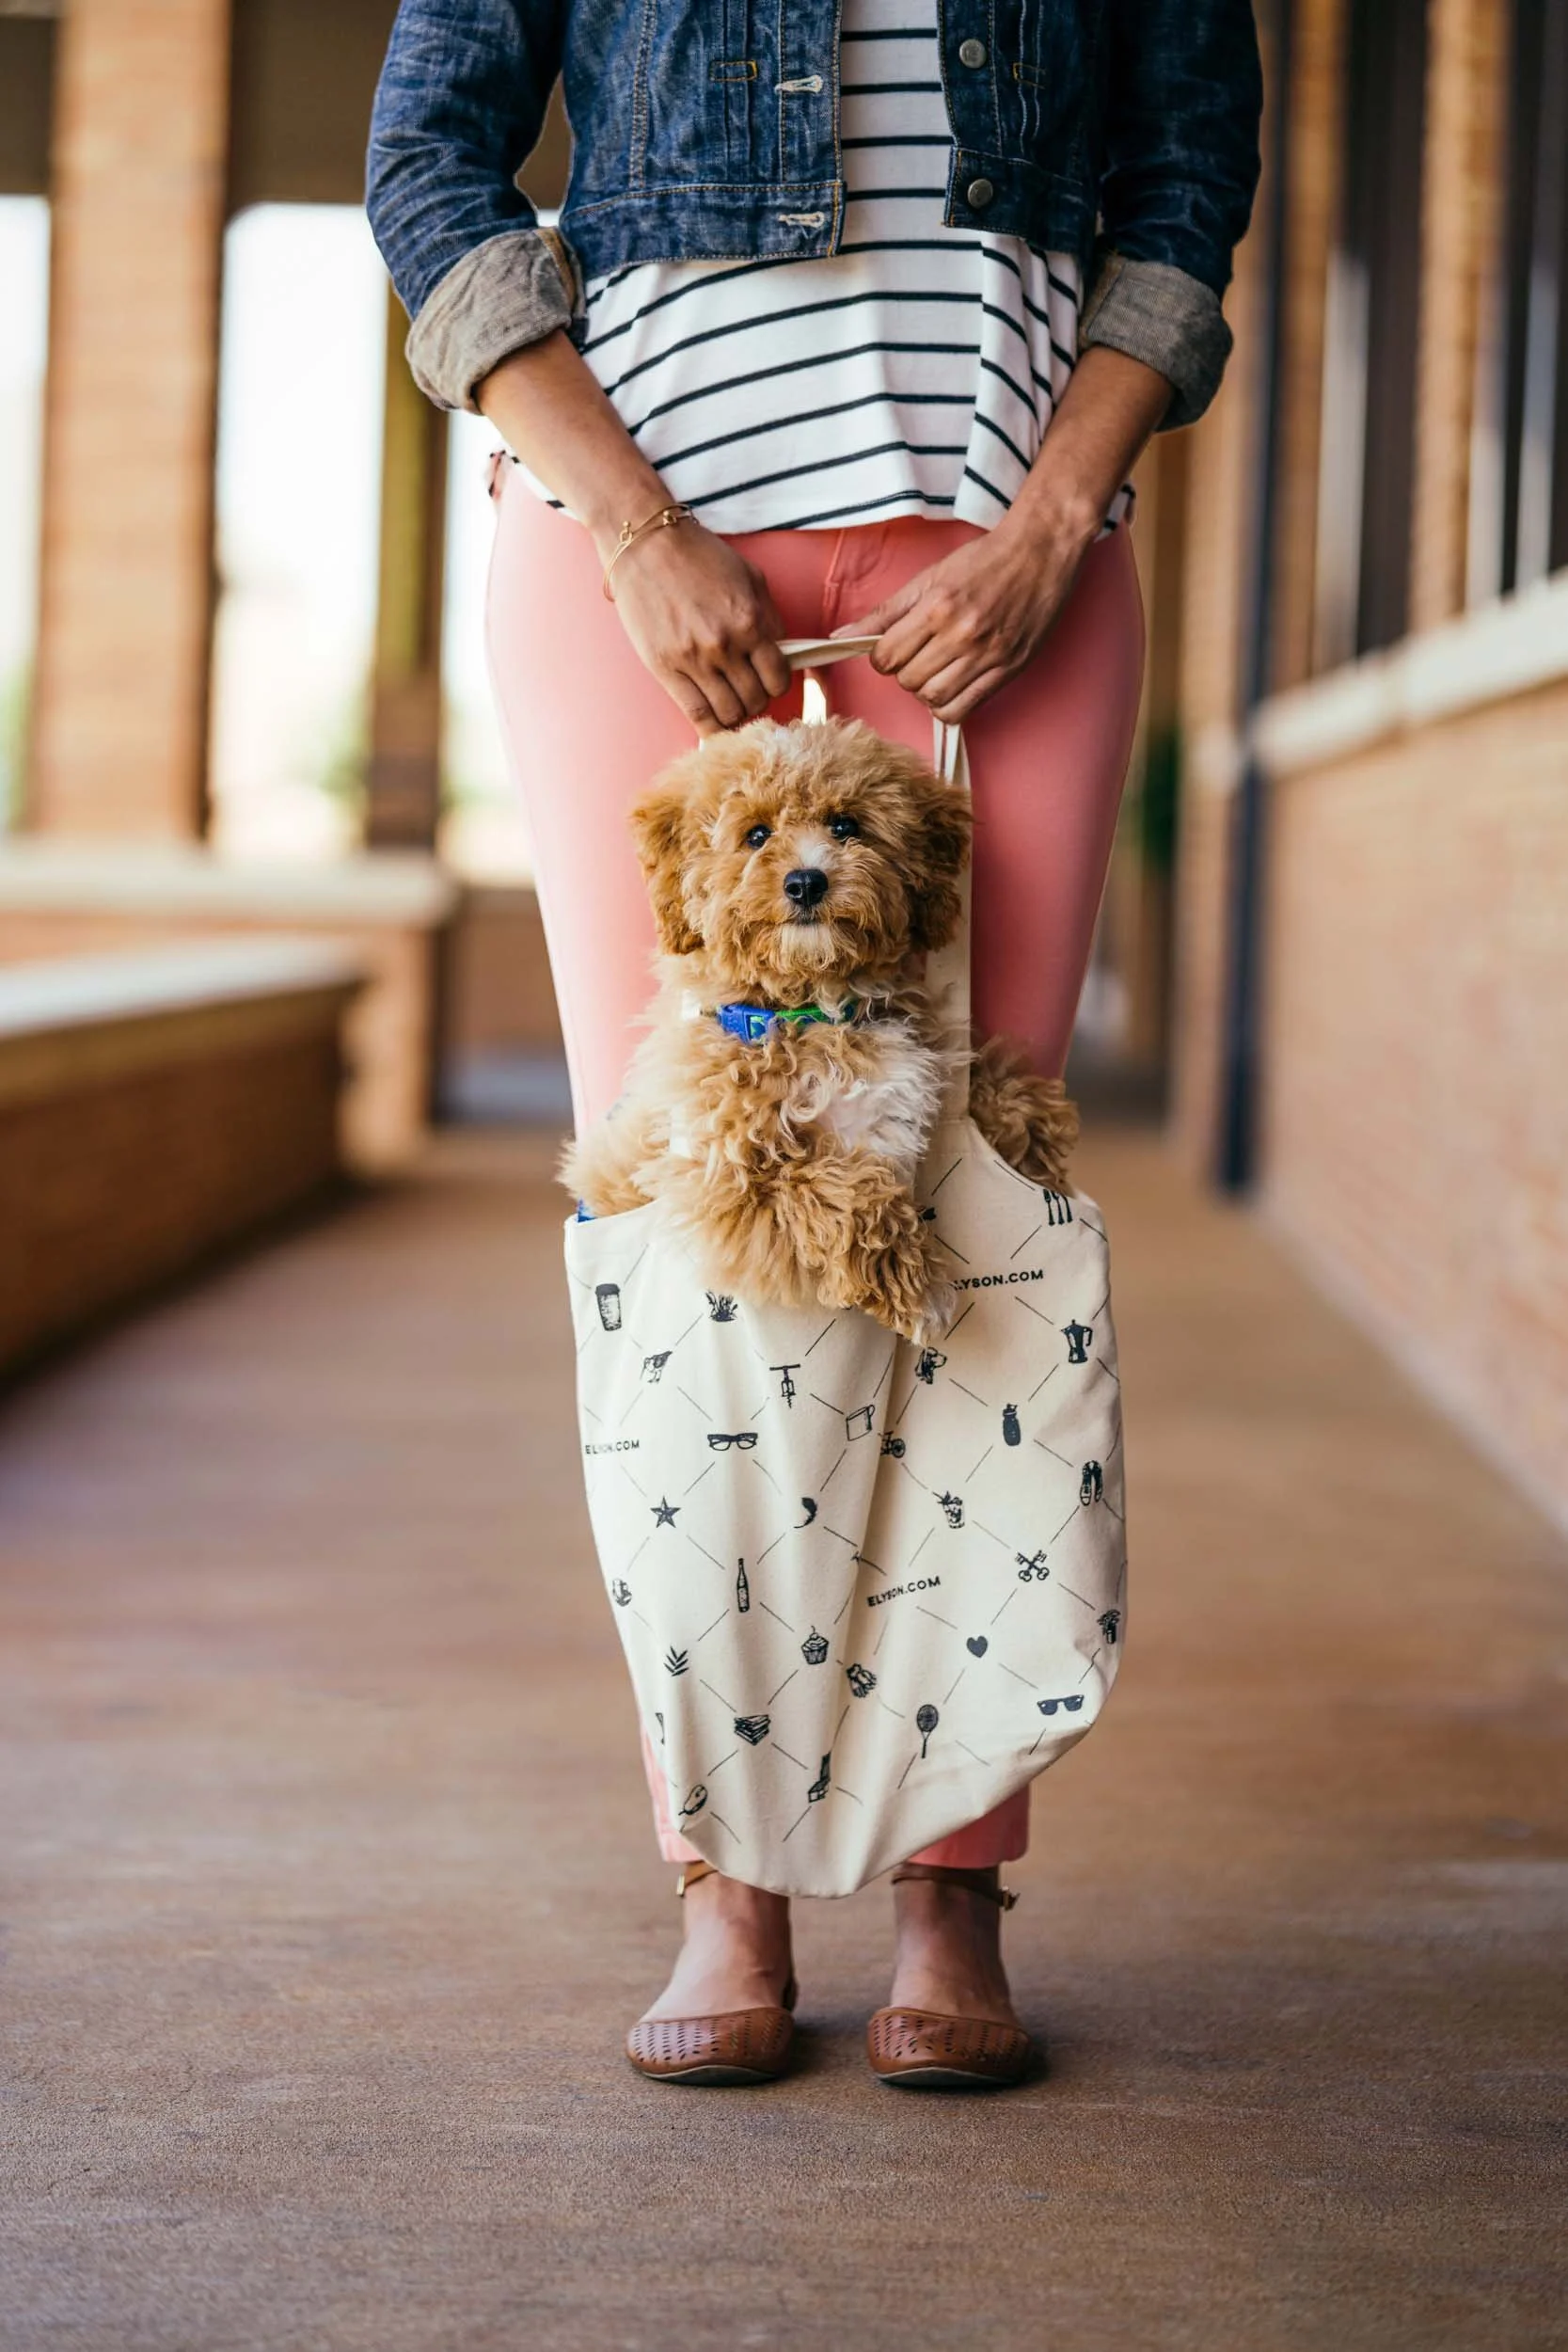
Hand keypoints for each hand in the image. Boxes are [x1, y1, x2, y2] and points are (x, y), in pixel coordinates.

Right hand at [606, 520, 791, 734]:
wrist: (647, 543)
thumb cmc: (700, 556)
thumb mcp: (750, 577)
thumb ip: (769, 618)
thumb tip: (781, 654)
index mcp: (750, 621)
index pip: (778, 678)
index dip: (777, 684)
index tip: (769, 681)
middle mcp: (724, 645)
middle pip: (755, 700)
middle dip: (756, 700)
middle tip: (748, 692)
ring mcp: (693, 659)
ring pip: (729, 713)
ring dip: (734, 714)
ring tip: (729, 702)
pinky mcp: (665, 668)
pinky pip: (696, 714)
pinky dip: (711, 729)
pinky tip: (714, 727)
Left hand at [833, 505, 1095, 724]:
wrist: (1040, 552)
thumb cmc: (983, 561)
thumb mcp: (928, 578)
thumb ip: (885, 612)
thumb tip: (842, 636)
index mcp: (937, 608)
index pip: (887, 658)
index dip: (883, 657)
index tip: (894, 647)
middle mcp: (962, 634)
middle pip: (908, 681)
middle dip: (905, 672)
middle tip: (918, 655)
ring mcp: (988, 655)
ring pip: (934, 699)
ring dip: (926, 690)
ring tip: (935, 670)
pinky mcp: (1009, 670)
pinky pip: (964, 710)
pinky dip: (949, 706)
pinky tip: (952, 686)